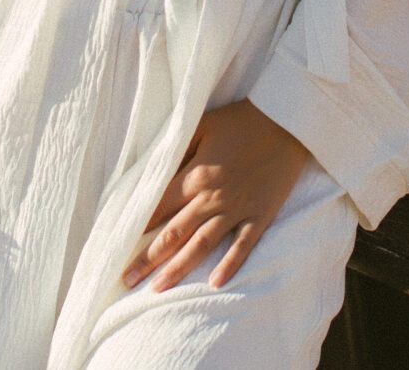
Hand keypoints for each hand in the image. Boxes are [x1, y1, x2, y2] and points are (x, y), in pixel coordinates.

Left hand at [121, 98, 310, 292]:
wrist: (289, 122)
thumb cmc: (242, 119)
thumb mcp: (203, 124)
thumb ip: (177, 146)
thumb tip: (153, 167)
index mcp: (196, 175)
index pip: (158, 207)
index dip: (137, 226)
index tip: (118, 244)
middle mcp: (212, 197)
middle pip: (174, 233)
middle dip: (148, 258)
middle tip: (126, 280)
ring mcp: (237, 209)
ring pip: (202, 245)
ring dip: (178, 268)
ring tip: (158, 288)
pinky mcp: (260, 215)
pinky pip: (243, 246)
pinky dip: (229, 266)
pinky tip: (214, 284)